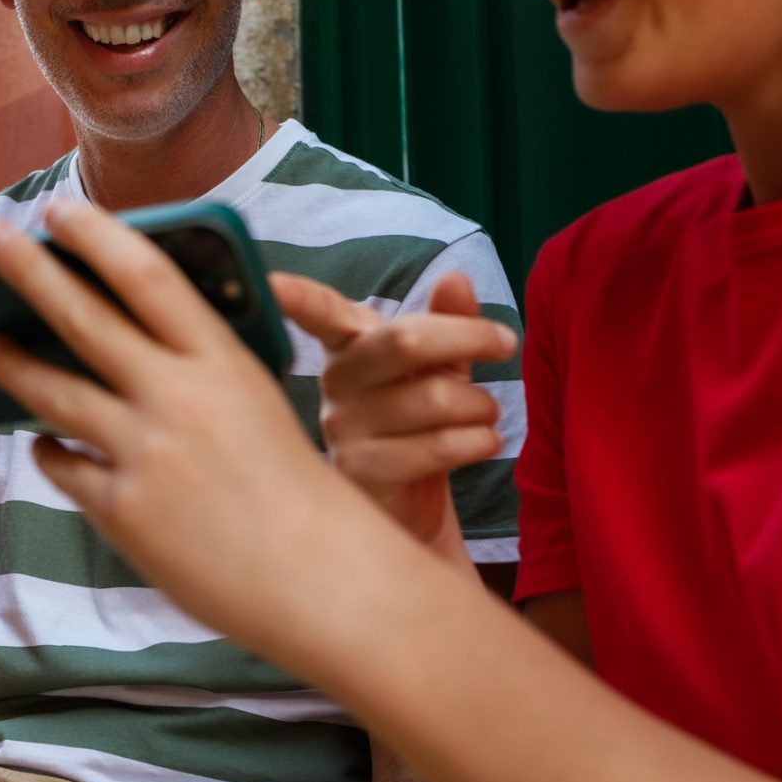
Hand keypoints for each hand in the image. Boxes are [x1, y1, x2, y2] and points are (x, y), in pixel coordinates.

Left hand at [0, 201, 445, 666]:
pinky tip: (43, 444)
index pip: (145, 274)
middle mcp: (177, 399)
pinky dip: (50, 450)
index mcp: (222, 361)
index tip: (58, 208)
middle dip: (26, 270)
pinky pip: (65, 467)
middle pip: (82, 317)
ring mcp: (145, 455)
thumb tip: (124, 335)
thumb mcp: (255, 400)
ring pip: (54, 393)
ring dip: (12, 363)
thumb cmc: (296, 486)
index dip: (96, 235)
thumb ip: (197, 365)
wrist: (323, 581)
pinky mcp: (123, 512)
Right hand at [273, 271, 516, 568]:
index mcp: (350, 345)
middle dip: (468, 337)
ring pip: (432, 398)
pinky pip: (433, 447)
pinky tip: (484, 443)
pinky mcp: (360, 471)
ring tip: (488, 415)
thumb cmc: (422, 423)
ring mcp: (342, 428)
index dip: (299, 297)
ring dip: (480, 405)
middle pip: (403, 341)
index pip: (321, 312)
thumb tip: (455, 278)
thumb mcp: (441, 366)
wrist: (415, 504)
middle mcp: (336, 381)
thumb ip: (448, 321)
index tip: (274, 282)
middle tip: (506, 345)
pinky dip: (475, 442)